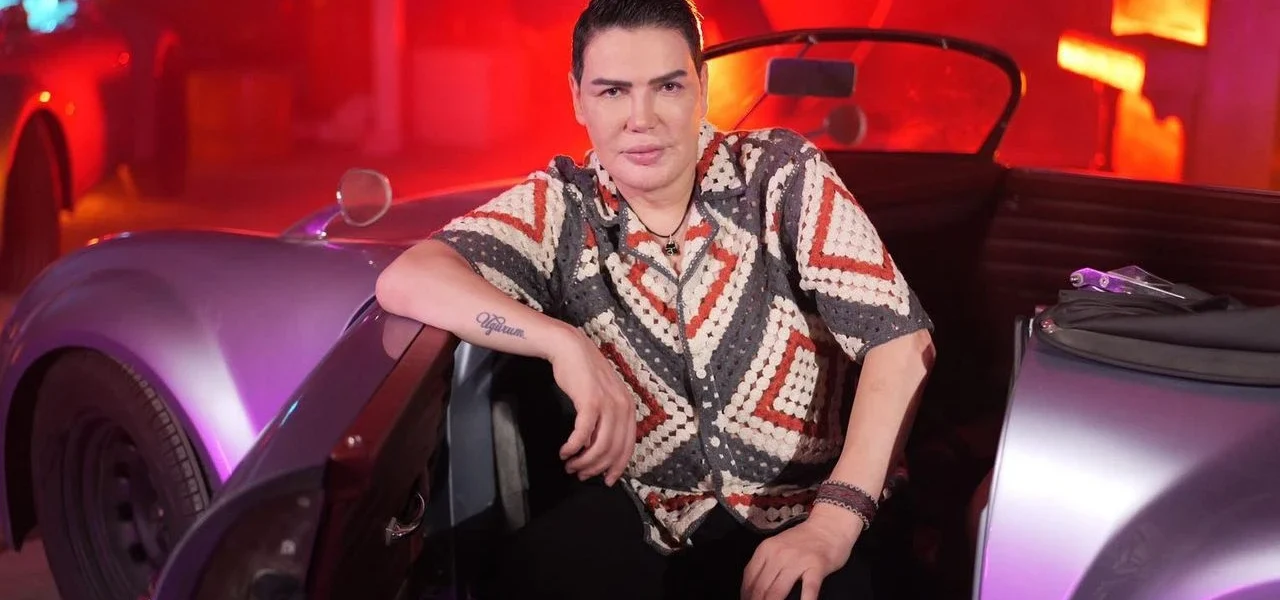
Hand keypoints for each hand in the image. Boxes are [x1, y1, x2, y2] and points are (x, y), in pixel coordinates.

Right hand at [547, 327, 636, 485]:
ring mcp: (608, 404)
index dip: (617, 466)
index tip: (606, 480)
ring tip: (569, 465)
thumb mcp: (601, 398)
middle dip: (596, 468)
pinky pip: (582, 434)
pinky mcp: (590, 401)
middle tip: (580, 474)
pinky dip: (573, 447)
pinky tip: (564, 452)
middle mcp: (623, 407)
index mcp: (629, 408)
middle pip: (613, 450)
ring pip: (599, 446)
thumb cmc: (584, 374)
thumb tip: (595, 450)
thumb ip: (604, 422)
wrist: (570, 348)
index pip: (628, 446)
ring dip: (583, 461)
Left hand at [741, 508, 861, 599]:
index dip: (746, 596)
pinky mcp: (816, 566)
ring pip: (777, 591)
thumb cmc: (803, 539)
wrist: (829, 525)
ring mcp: (798, 560)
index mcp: (765, 550)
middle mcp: (778, 555)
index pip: (749, 579)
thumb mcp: (776, 547)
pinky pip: (808, 590)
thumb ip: (765, 565)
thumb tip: (752, 590)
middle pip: (761, 588)